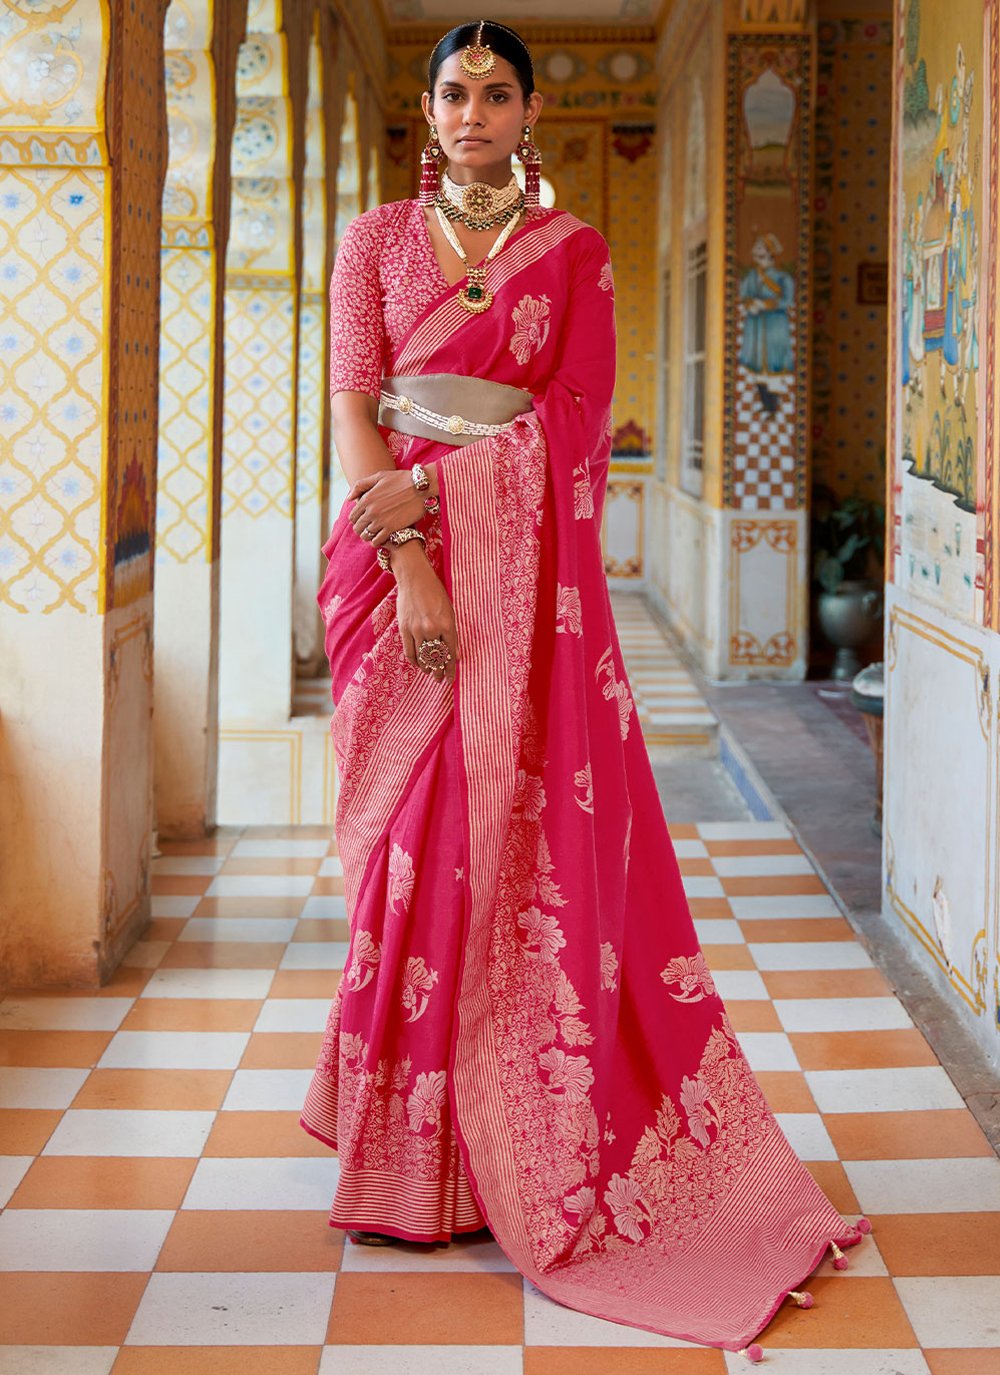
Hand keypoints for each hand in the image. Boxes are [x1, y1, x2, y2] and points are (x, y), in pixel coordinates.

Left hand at [349, 470, 424, 546]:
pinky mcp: (391, 529)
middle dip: (361, 528)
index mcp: (366, 499)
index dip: (356, 519)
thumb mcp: (380, 476)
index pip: (353, 516)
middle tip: (369, 528)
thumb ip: (361, 485)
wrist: (422, 488)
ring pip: (366, 536)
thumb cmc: (402, 480)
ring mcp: (381, 521)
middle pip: (358, 528)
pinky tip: (382, 538)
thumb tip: (349, 498)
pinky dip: (377, 541)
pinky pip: (377, 541)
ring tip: (375, 534)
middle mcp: (371, 511)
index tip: (363, 519)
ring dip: (368, 536)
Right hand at [393, 547, 458, 684]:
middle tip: (439, 679)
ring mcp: (416, 630)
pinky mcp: (404, 628)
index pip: (450, 654)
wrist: (415, 578)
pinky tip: (418, 664)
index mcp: (447, 625)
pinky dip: (414, 660)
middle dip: (438, 672)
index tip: (450, 678)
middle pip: (436, 659)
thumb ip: (452, 633)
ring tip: (429, 673)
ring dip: (426, 668)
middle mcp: (432, 629)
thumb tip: (456, 655)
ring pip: (422, 657)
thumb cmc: (435, 593)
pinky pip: (409, 651)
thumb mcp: (449, 612)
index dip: (450, 669)